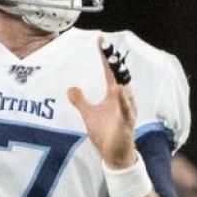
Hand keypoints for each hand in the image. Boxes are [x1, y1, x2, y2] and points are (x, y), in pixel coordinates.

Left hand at [67, 36, 136, 167]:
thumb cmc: (105, 134)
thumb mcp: (89, 115)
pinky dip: (123, 100)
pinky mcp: (126, 122)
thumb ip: (81, 101)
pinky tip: (119, 89)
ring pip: (124, 88)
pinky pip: (125, 109)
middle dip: (113, 60)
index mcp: (114, 94)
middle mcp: (122, 98)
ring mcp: (126, 109)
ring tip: (114, 60)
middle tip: (107, 45)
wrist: (115, 155)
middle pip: (118, 75)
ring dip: (119, 74)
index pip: (109, 71)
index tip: (100, 40)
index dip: (106, 56)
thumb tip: (70, 88)